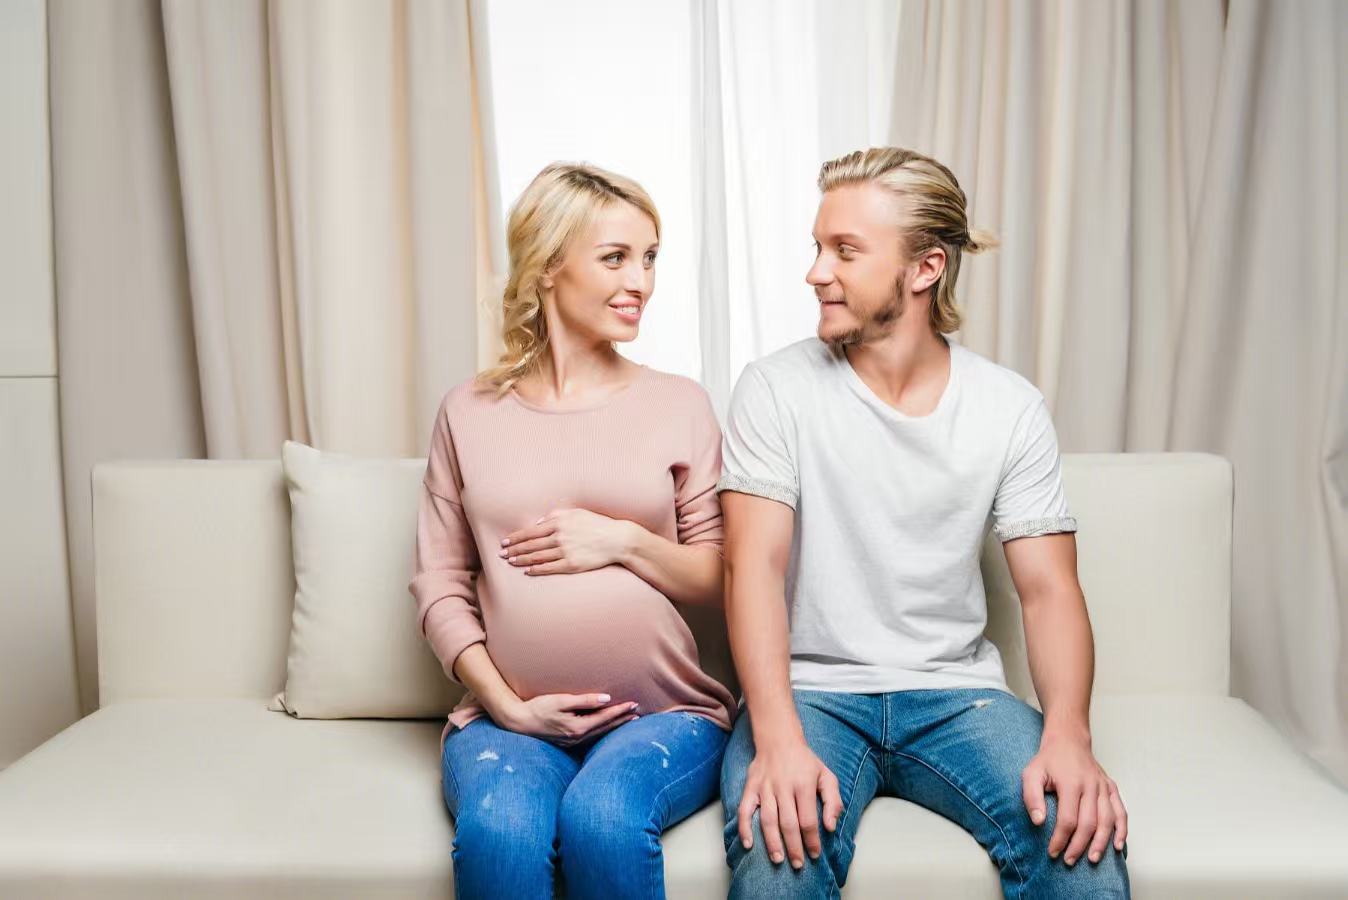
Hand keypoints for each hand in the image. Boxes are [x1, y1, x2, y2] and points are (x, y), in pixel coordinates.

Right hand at [494, 692, 639, 746]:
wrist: (518, 723)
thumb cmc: (538, 708)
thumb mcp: (561, 701)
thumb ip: (584, 700)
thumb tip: (606, 699)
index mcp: (578, 728)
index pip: (605, 717)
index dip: (621, 710)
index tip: (634, 704)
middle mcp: (578, 738)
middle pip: (606, 728)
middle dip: (622, 720)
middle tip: (638, 713)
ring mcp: (573, 743)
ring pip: (600, 734)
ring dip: (614, 726)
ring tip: (628, 720)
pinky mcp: (568, 742)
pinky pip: (591, 737)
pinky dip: (603, 731)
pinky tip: (606, 728)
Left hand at [499, 508, 635, 575]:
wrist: (617, 539)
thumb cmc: (597, 524)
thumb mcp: (577, 513)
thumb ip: (556, 515)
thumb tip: (539, 522)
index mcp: (559, 522)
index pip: (530, 531)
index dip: (515, 537)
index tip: (505, 541)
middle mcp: (560, 536)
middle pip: (530, 545)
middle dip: (514, 550)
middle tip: (501, 554)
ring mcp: (565, 551)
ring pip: (537, 557)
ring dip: (521, 560)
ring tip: (511, 562)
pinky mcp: (572, 564)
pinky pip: (549, 568)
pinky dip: (536, 569)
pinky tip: (527, 571)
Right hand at [738, 739, 843, 869]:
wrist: (778, 738)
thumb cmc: (805, 761)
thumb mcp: (826, 775)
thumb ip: (833, 801)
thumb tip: (830, 827)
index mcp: (804, 784)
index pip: (808, 819)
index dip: (812, 840)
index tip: (815, 854)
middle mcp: (783, 787)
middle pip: (788, 823)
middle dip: (794, 847)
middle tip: (797, 864)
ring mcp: (765, 788)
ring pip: (768, 820)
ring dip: (772, 842)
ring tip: (778, 859)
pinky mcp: (750, 787)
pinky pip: (744, 810)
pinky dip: (744, 828)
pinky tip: (748, 844)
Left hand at [1022, 730, 1128, 865]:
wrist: (1068, 739)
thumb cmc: (1048, 759)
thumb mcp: (1031, 773)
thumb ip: (1031, 797)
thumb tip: (1038, 822)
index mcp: (1071, 783)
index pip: (1068, 819)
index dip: (1061, 839)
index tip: (1053, 852)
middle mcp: (1091, 786)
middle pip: (1089, 823)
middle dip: (1079, 845)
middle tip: (1069, 860)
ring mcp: (1104, 787)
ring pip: (1108, 820)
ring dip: (1101, 842)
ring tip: (1092, 859)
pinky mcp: (1111, 788)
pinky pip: (1121, 812)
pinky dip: (1122, 830)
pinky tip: (1118, 846)